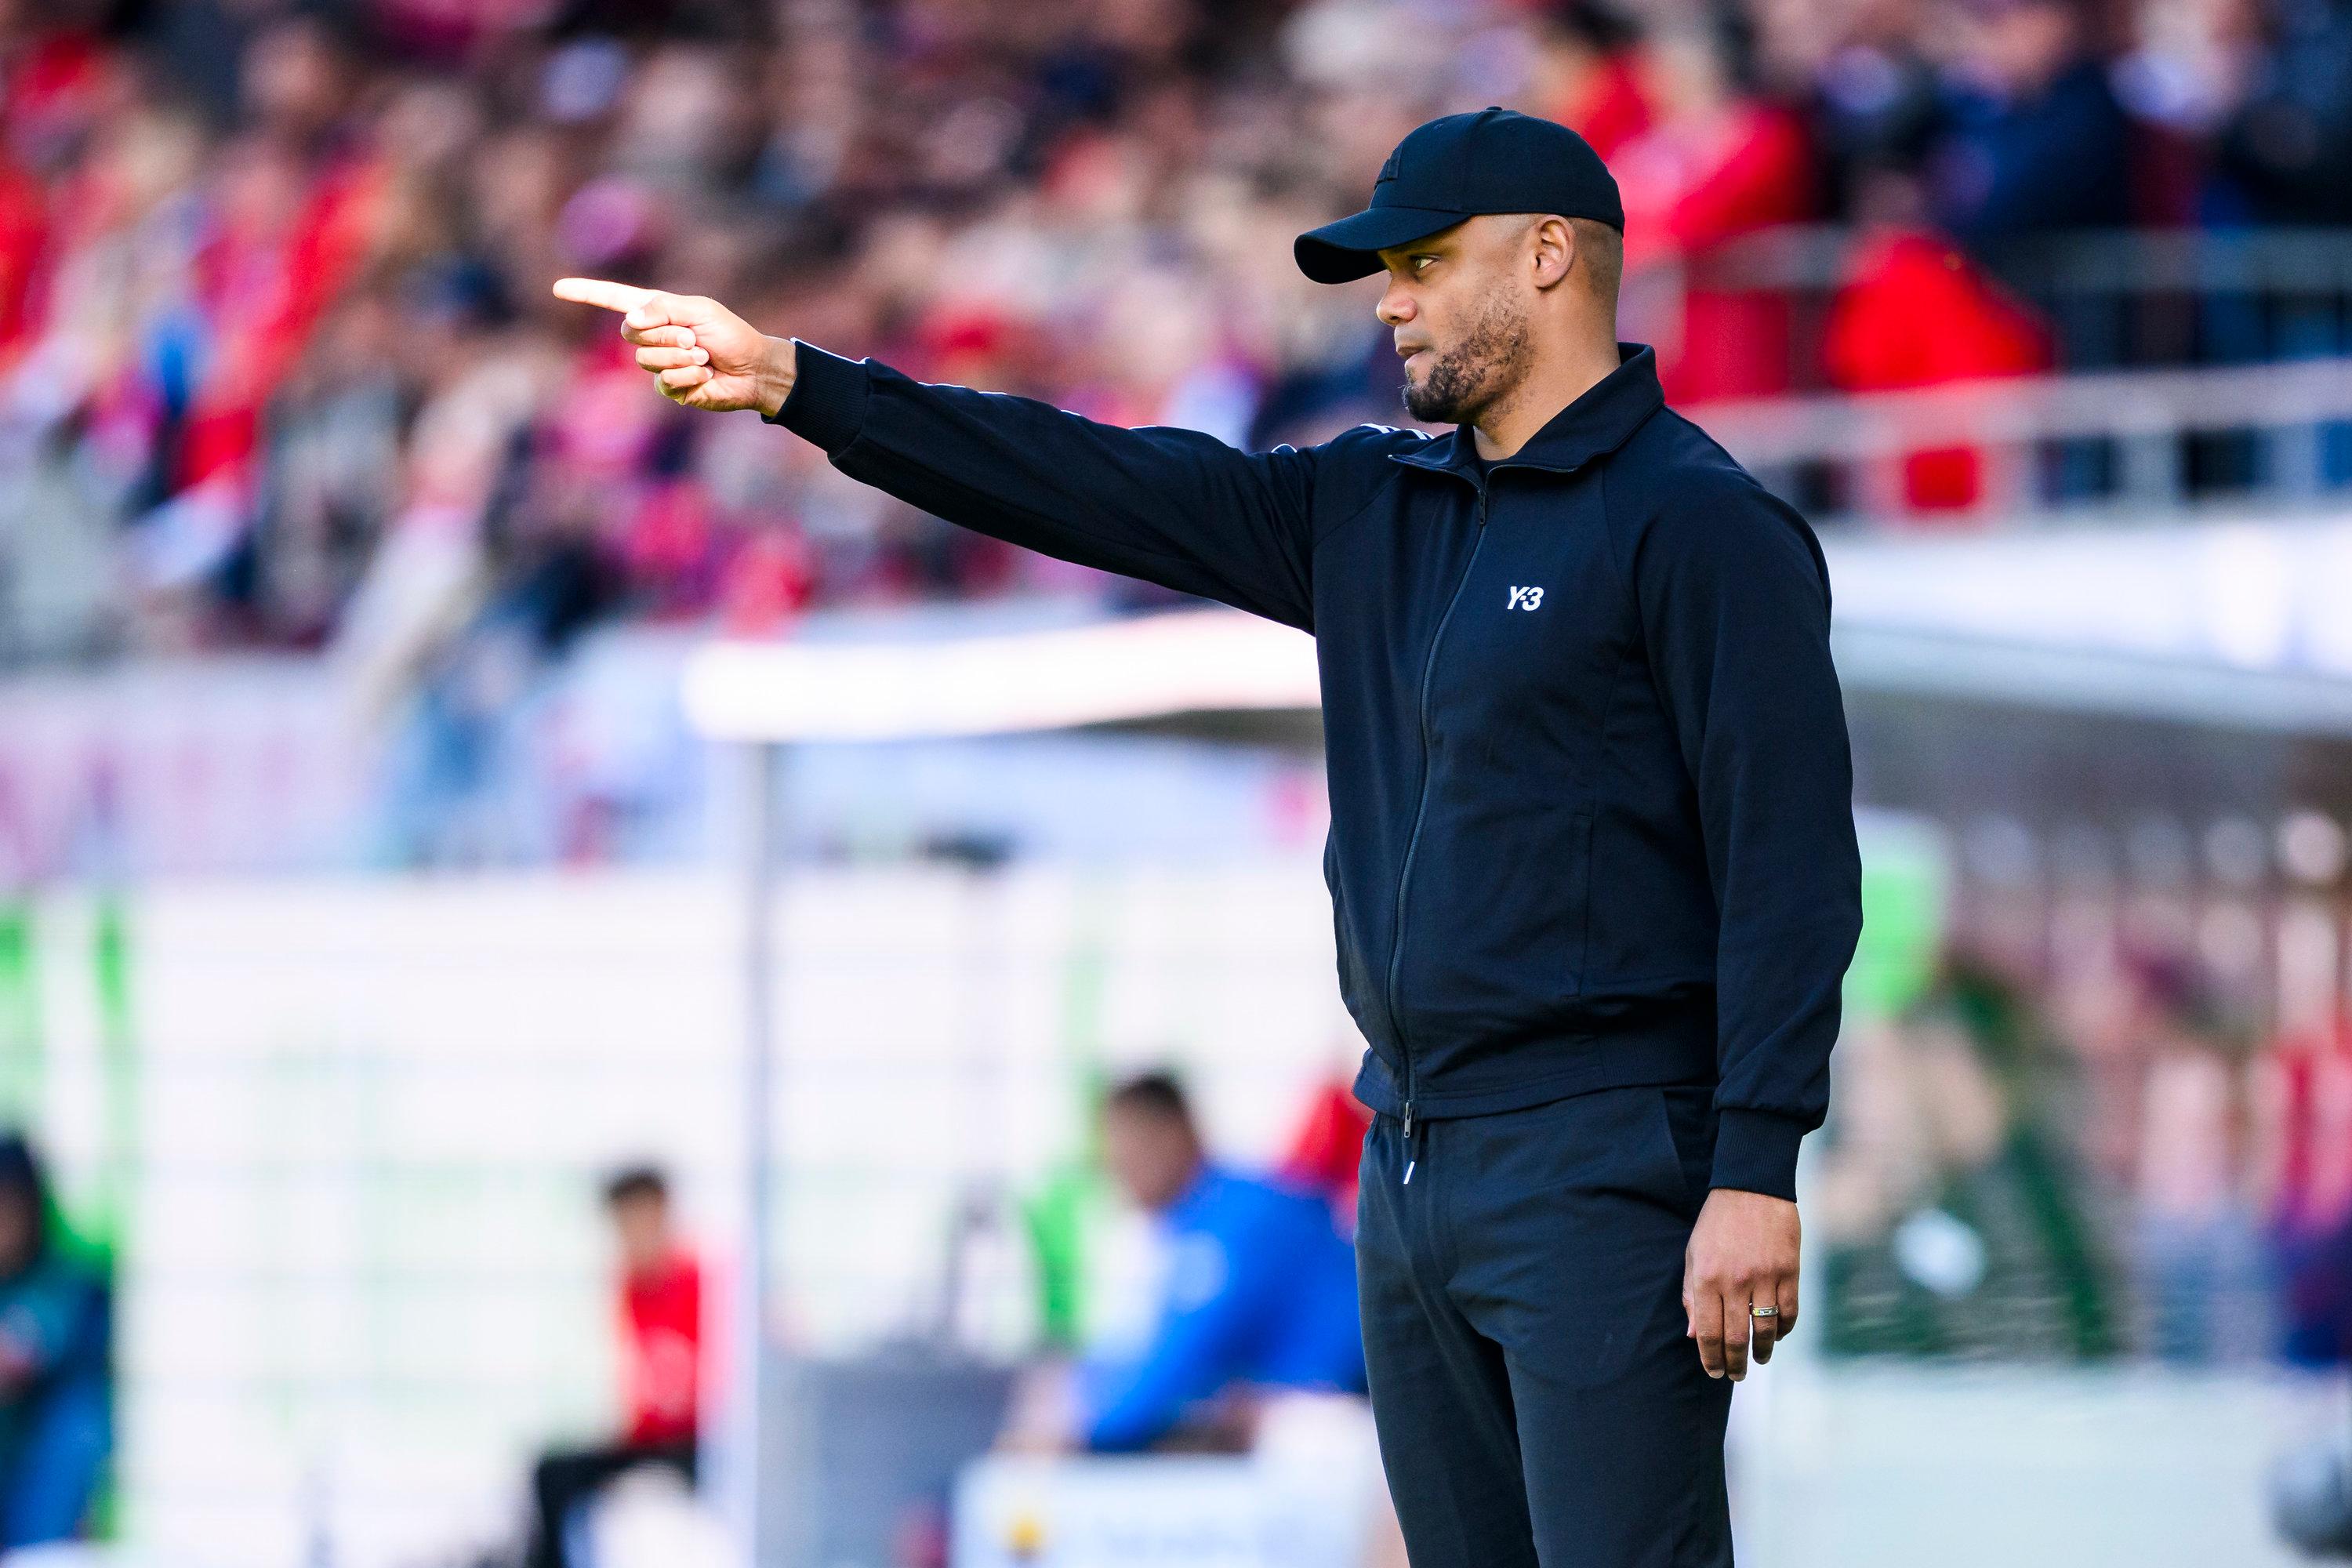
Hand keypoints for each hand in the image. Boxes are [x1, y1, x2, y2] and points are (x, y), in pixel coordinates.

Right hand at [550, 278, 796, 415]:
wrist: (754, 370)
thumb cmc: (731, 335)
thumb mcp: (699, 311)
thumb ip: (663, 309)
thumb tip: (628, 318)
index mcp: (658, 311)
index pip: (614, 299)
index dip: (587, 293)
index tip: (558, 288)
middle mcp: (653, 336)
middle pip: (631, 334)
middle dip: (665, 335)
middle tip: (694, 339)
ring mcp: (659, 363)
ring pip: (646, 360)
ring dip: (680, 357)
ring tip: (703, 357)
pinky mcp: (669, 387)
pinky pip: (664, 381)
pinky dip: (688, 375)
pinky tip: (704, 375)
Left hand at [1682, 1187, 1799, 1380]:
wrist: (1751, 1187)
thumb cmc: (1717, 1223)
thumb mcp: (1693, 1254)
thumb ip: (1691, 1295)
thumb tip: (1694, 1335)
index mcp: (1706, 1278)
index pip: (1708, 1332)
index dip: (1711, 1359)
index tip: (1715, 1373)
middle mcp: (1734, 1281)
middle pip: (1736, 1338)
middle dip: (1736, 1364)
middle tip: (1737, 1375)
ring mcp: (1764, 1277)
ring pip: (1766, 1330)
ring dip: (1763, 1351)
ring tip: (1759, 1359)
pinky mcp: (1789, 1271)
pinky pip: (1789, 1312)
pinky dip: (1784, 1329)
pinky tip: (1778, 1335)